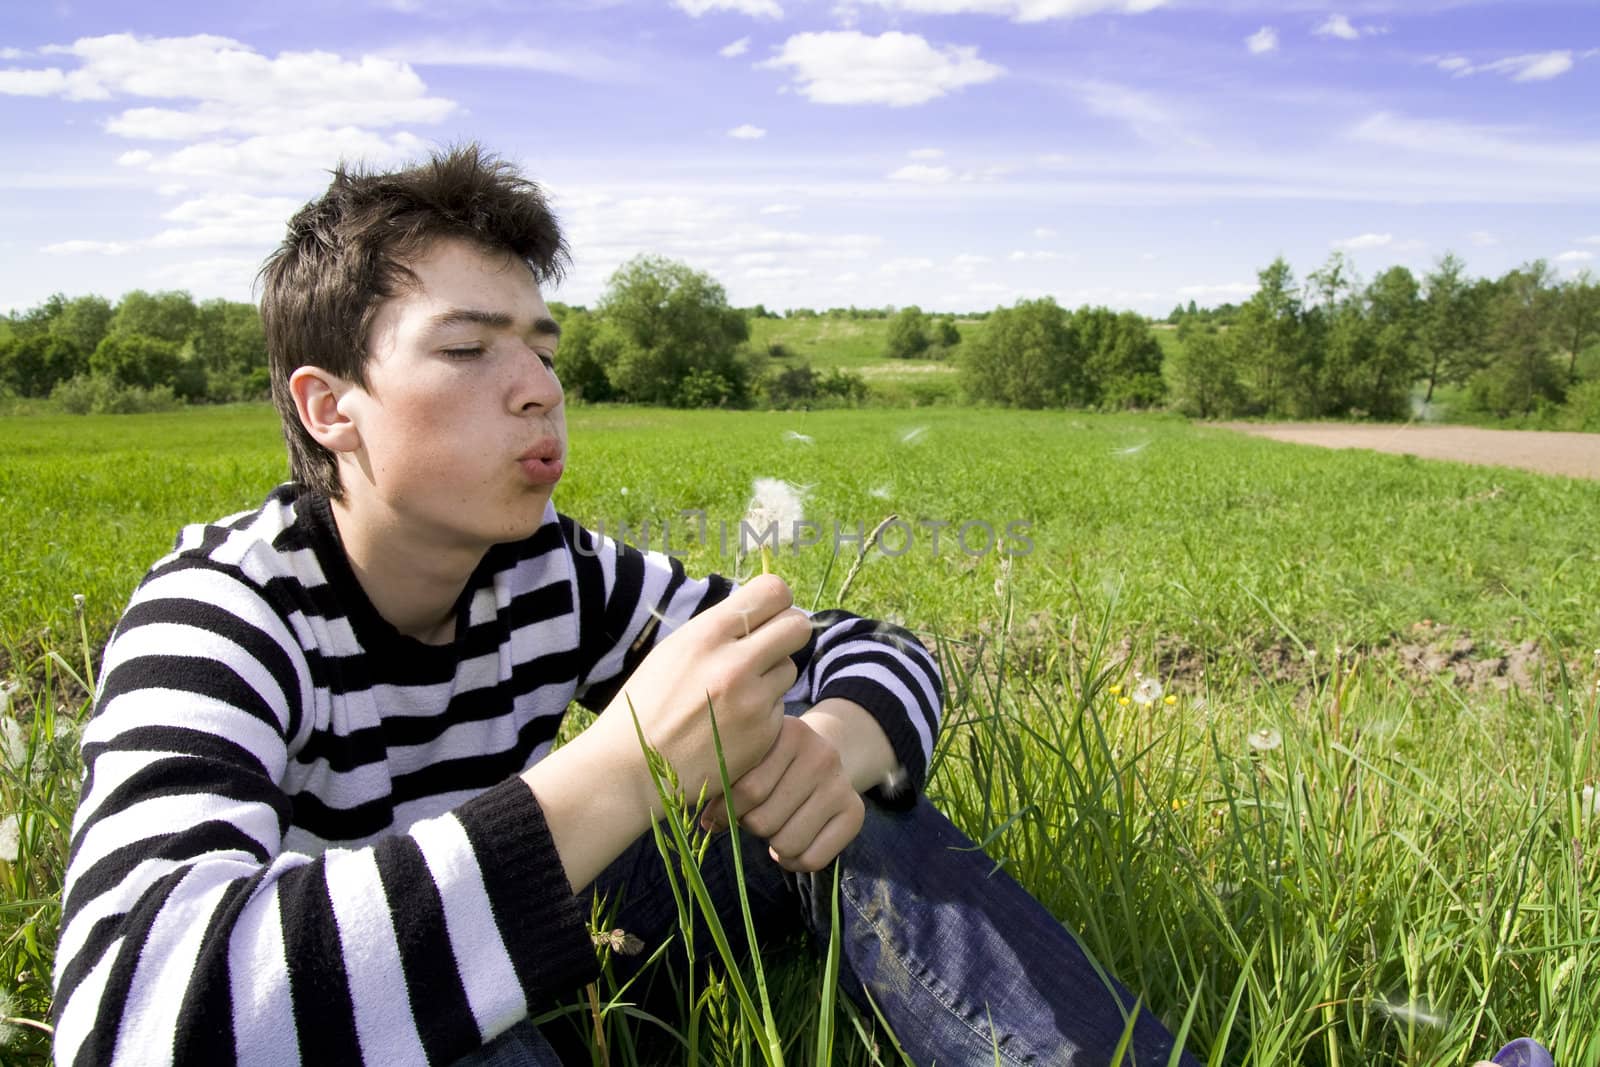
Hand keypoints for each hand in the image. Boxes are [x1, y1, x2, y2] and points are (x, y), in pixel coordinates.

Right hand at [601, 574, 809, 810]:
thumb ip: (719, 630)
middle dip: (787, 634)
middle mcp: (735, 663)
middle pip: (797, 626)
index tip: (768, 615)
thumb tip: (760, 612)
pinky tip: (732, 725)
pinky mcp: (764, 733)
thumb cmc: (648, 705)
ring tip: (736, 694)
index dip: (775, 602)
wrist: (630, 769)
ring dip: (772, 677)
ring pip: (790, 669)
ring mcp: (753, 701)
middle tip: (769, 649)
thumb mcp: (675, 650)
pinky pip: (780, 708)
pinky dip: (763, 713)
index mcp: (707, 634)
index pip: (773, 592)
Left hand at [703, 715, 865, 871]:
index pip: (746, 790)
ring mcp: (841, 784)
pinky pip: (812, 859)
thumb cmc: (770, 762)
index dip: (723, 811)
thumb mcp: (750, 759)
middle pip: (764, 821)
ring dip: (770, 844)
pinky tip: (787, 845)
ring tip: (772, 826)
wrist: (818, 757)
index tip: (716, 815)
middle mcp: (822, 755)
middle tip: (752, 816)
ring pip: (786, 843)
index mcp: (790, 734)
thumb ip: (725, 783)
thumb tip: (708, 824)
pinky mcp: (855, 812)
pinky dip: (791, 862)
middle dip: (749, 826)